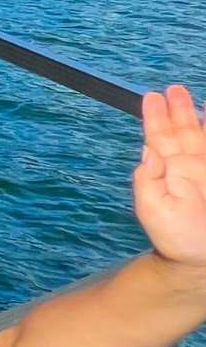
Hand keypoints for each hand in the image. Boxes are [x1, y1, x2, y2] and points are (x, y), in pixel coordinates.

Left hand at [137, 84, 205, 266]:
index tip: (152, 97)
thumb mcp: (153, 209)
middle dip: (177, 109)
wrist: (204, 257)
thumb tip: (147, 152)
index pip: (158, 139)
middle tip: (172, 89)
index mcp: (165, 172)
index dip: (155, 118)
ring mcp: (205, 168)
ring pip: (201, 134)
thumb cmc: (176, 238)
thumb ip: (147, 180)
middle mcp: (186, 166)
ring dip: (196, 114)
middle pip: (181, 130)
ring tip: (185, 93)